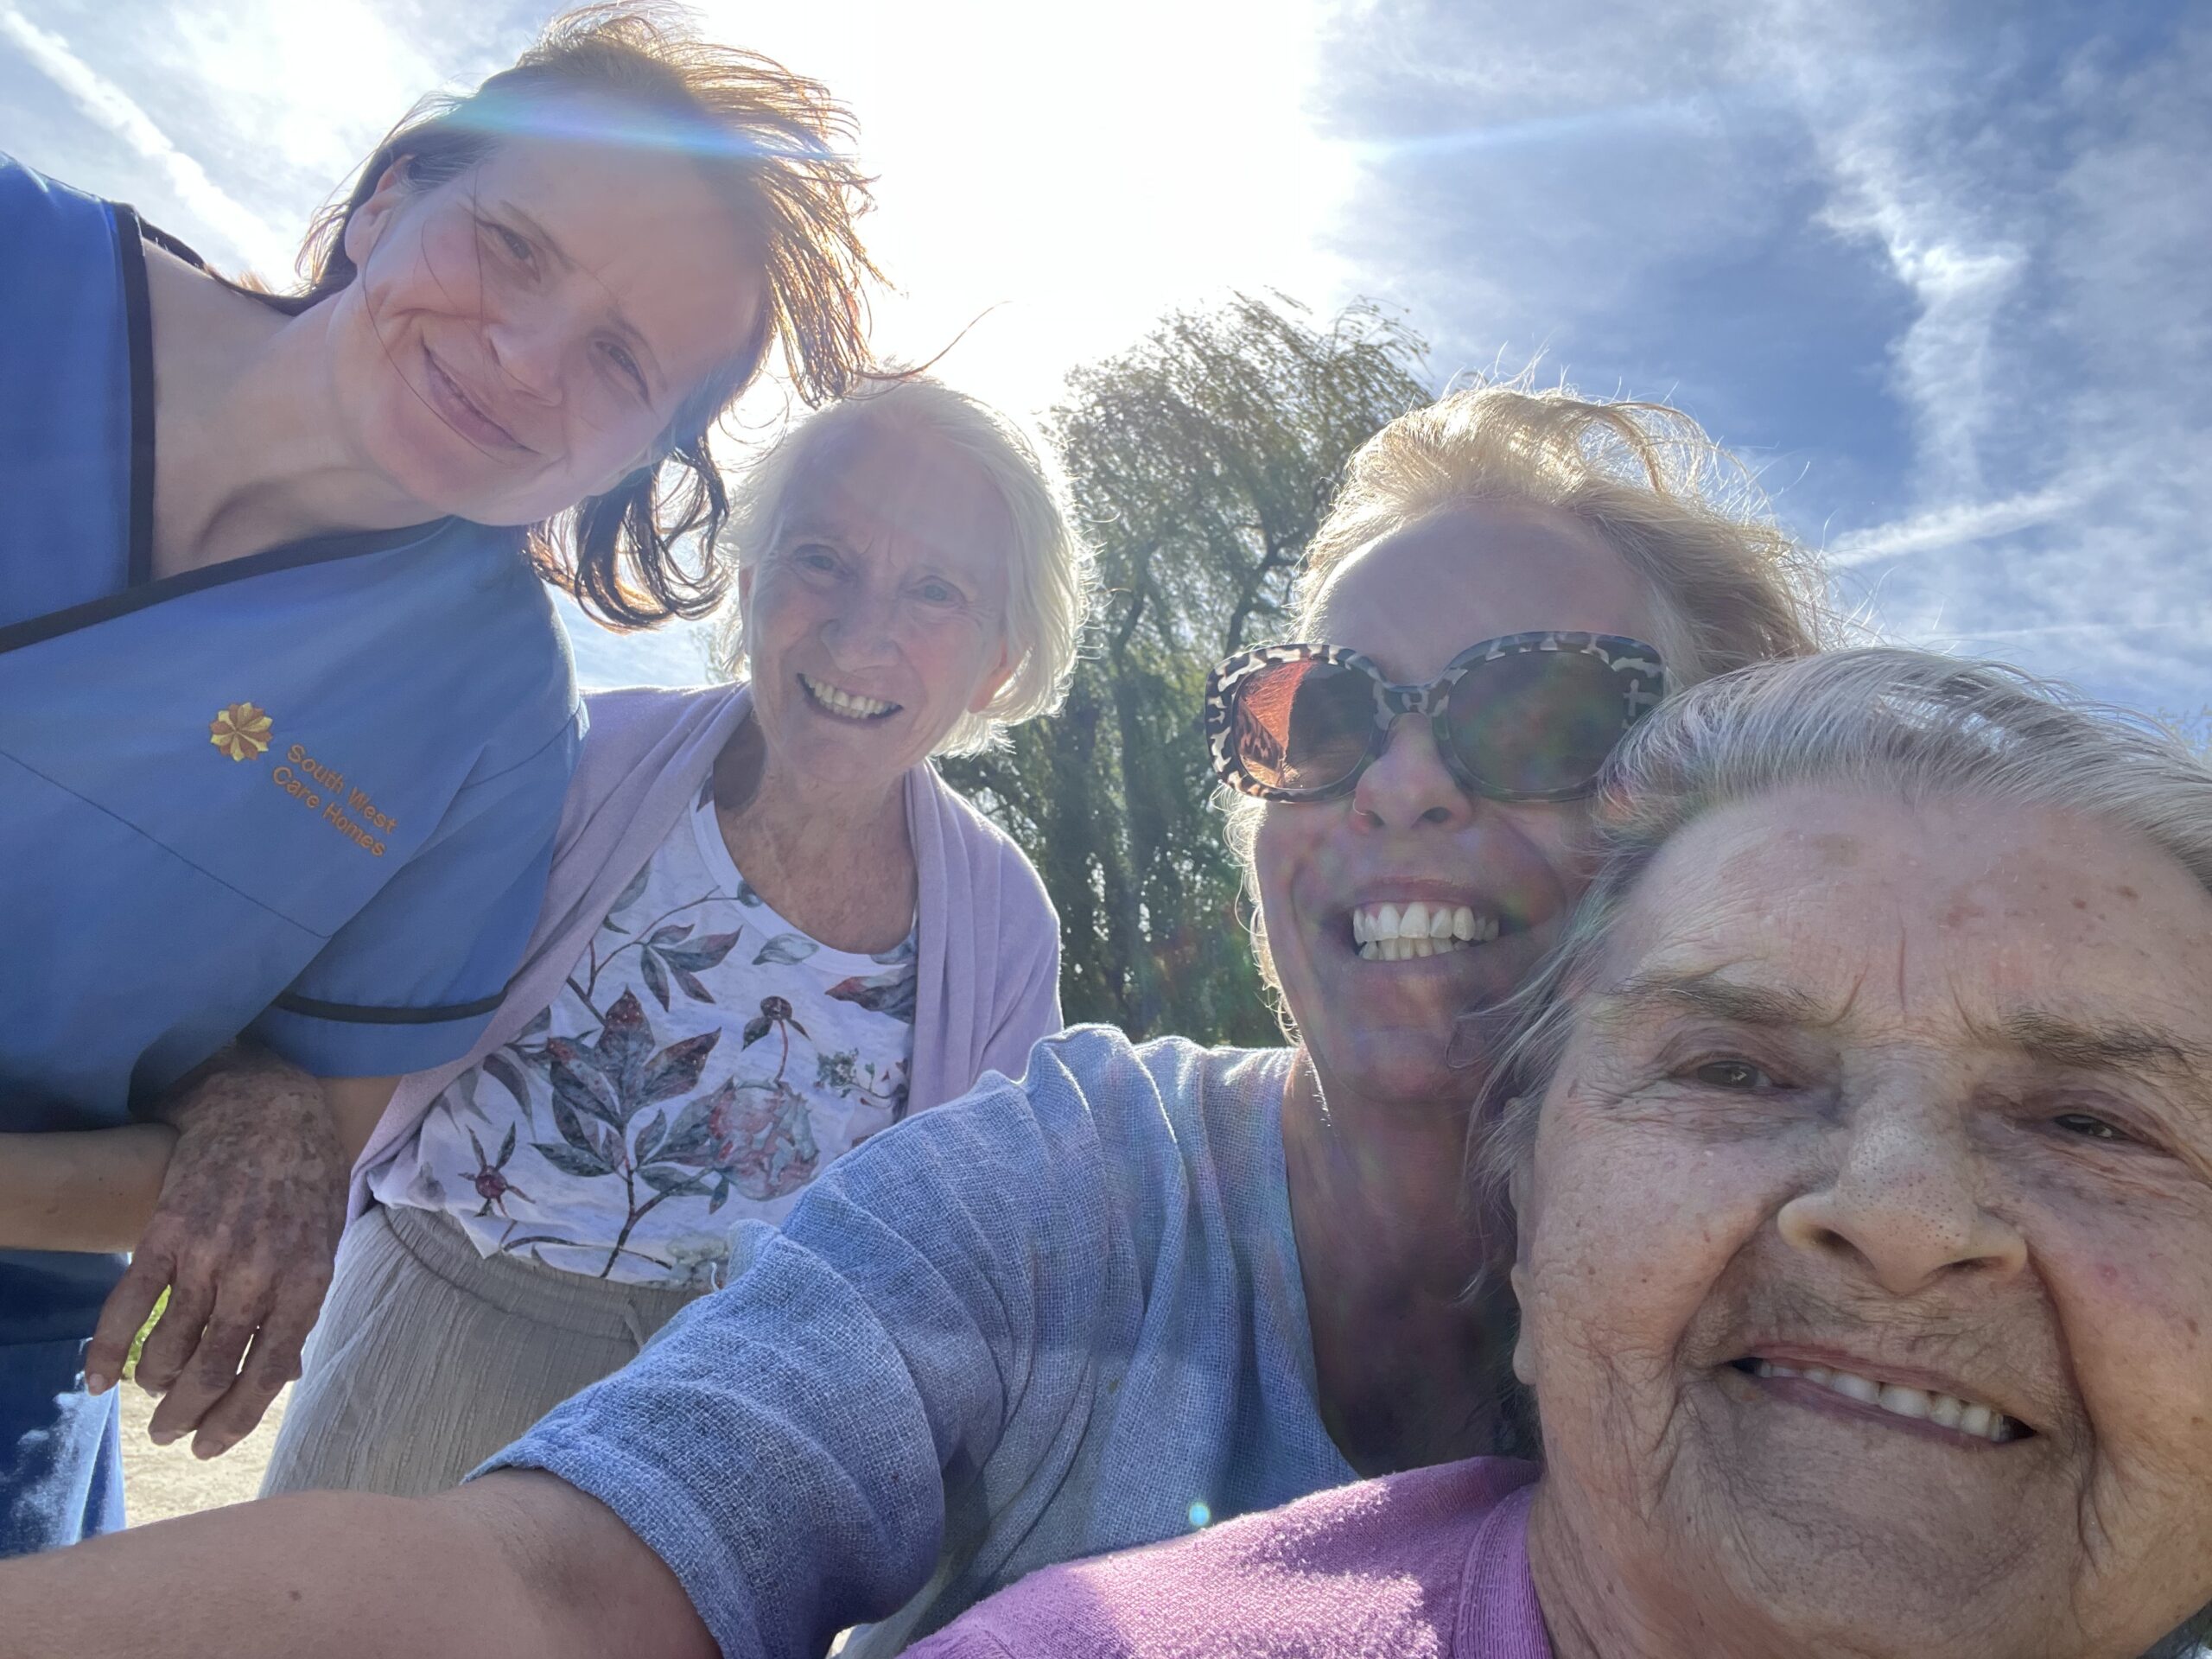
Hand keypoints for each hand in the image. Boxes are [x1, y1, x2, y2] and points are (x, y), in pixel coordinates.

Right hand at [83, 1046, 346, 1457]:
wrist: (270, 1110)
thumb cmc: (304, 1180)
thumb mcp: (323, 1243)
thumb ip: (299, 1306)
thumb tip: (280, 1374)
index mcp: (305, 1283)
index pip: (267, 1374)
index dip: (234, 1420)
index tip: (209, 1446)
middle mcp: (256, 1276)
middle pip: (212, 1370)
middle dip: (186, 1414)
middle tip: (170, 1432)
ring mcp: (208, 1255)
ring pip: (168, 1347)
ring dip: (155, 1383)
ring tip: (153, 1391)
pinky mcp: (165, 1234)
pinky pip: (128, 1307)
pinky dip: (108, 1351)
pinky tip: (98, 1380)